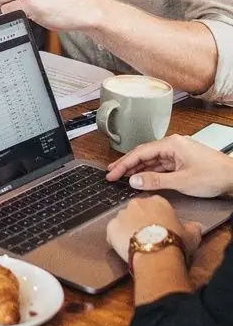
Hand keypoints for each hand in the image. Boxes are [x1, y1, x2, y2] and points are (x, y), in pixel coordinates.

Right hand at [106, 134, 232, 198]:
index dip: (123, 164)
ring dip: (138, 169)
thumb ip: (155, 181)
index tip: (111, 173)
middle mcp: (173, 145)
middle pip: (144, 154)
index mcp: (171, 144)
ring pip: (152, 160)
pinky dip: (151, 172)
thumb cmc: (213, 176)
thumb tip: (133, 180)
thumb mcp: (181, 181)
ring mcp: (178, 153)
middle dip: (127, 165)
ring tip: (122, 177)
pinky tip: (142, 178)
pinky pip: (162, 165)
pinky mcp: (183, 161)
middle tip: (111, 174)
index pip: (140, 152)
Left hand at [106, 195, 200, 262]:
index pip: (154, 205)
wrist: (156, 254)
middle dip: (140, 221)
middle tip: (147, 236)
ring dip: (128, 229)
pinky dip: (116, 239)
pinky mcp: (111, 226)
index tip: (158, 227)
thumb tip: (195, 226)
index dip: (156, 218)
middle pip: (137, 211)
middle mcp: (138, 203)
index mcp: (157, 201)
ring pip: (123, 221)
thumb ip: (192, 227)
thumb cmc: (174, 243)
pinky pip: (112, 232)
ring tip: (137, 244)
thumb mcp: (191, 235)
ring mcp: (122, 213)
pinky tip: (125, 248)